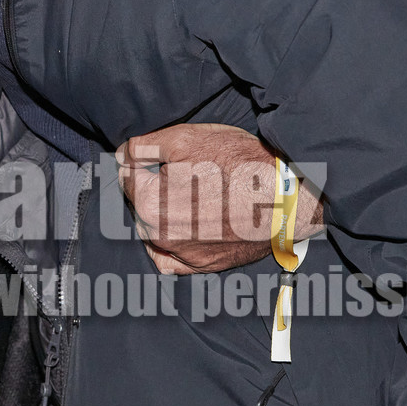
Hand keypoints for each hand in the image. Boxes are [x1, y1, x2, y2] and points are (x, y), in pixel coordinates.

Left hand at [117, 123, 324, 274]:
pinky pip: (170, 259)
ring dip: (163, 213)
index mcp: (150, 204)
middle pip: (140, 204)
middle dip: (152, 188)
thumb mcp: (185, 138)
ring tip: (193, 196)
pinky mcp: (203, 266)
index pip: (127, 177)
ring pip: (154, 229)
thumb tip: (121, 155)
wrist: (285, 197)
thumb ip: (142, 147)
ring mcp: (182, 255)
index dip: (142, 162)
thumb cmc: (238, 163)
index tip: (161, 158)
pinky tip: (187, 225)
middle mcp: (160, 236)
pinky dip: (171, 244)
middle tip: (183, 174)